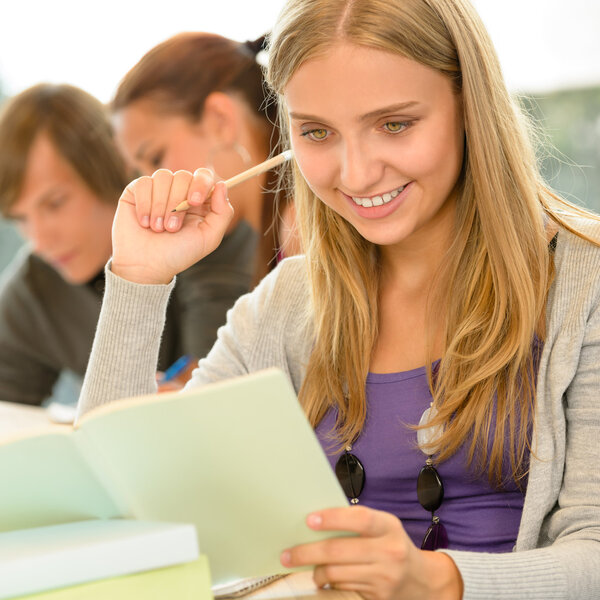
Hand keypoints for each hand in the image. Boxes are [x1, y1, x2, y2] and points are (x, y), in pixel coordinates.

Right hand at [111, 168, 233, 283]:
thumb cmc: (179, 254)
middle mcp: (179, 191)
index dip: (201, 184)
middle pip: (183, 176)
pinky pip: (143, 182)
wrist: (146, 265)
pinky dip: (145, 204)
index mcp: (199, 201)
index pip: (204, 176)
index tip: (194, 202)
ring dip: (160, 206)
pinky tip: (144, 222)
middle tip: (172, 228)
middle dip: (177, 204)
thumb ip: (223, 213)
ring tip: (158, 229)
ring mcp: (158, 189)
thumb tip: (221, 185)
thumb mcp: (208, 238)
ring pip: (163, 177)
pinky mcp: (137, 191)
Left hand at [280, 506, 462, 599]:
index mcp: (388, 527)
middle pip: (339, 551)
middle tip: (287, 554)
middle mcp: (388, 552)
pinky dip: (326, 589)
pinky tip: (318, 586)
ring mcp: (383, 578)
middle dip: (307, 552)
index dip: (333, 518)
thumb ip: (357, 522)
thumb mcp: (384, 527)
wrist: (422, 581)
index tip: (309, 520)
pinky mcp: (376, 597)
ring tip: (310, 568)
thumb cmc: (392, 545)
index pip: (359, 518)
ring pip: (336, 574)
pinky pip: (341, 593)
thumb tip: (315, 522)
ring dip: (316, 572)